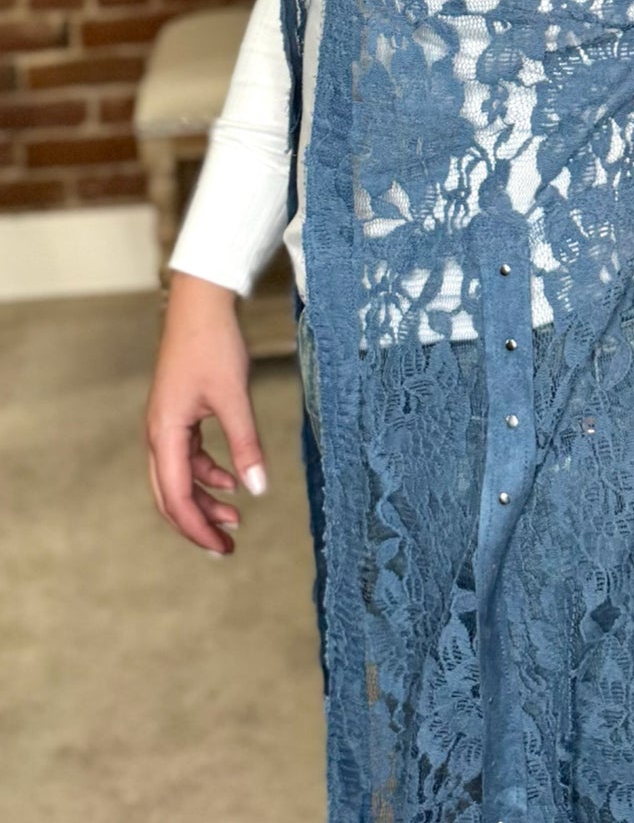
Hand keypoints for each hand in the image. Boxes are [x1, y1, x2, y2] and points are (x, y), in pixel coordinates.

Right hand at [143, 271, 268, 556]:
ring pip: (178, 476)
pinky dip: (207, 472)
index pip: (176, 497)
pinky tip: (232, 479)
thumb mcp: (234, 397)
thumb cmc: (214, 345)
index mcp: (165, 433)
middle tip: (226, 547)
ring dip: (204, 498)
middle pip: (170, 494)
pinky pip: (187, 456)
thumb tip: (258, 490)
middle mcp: (158, 433)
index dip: (198, 528)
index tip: (223, 548)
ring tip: (235, 515)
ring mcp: (166, 423)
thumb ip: (245, 445)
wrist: (201, 303)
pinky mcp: (178, 412)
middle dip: (197, 523)